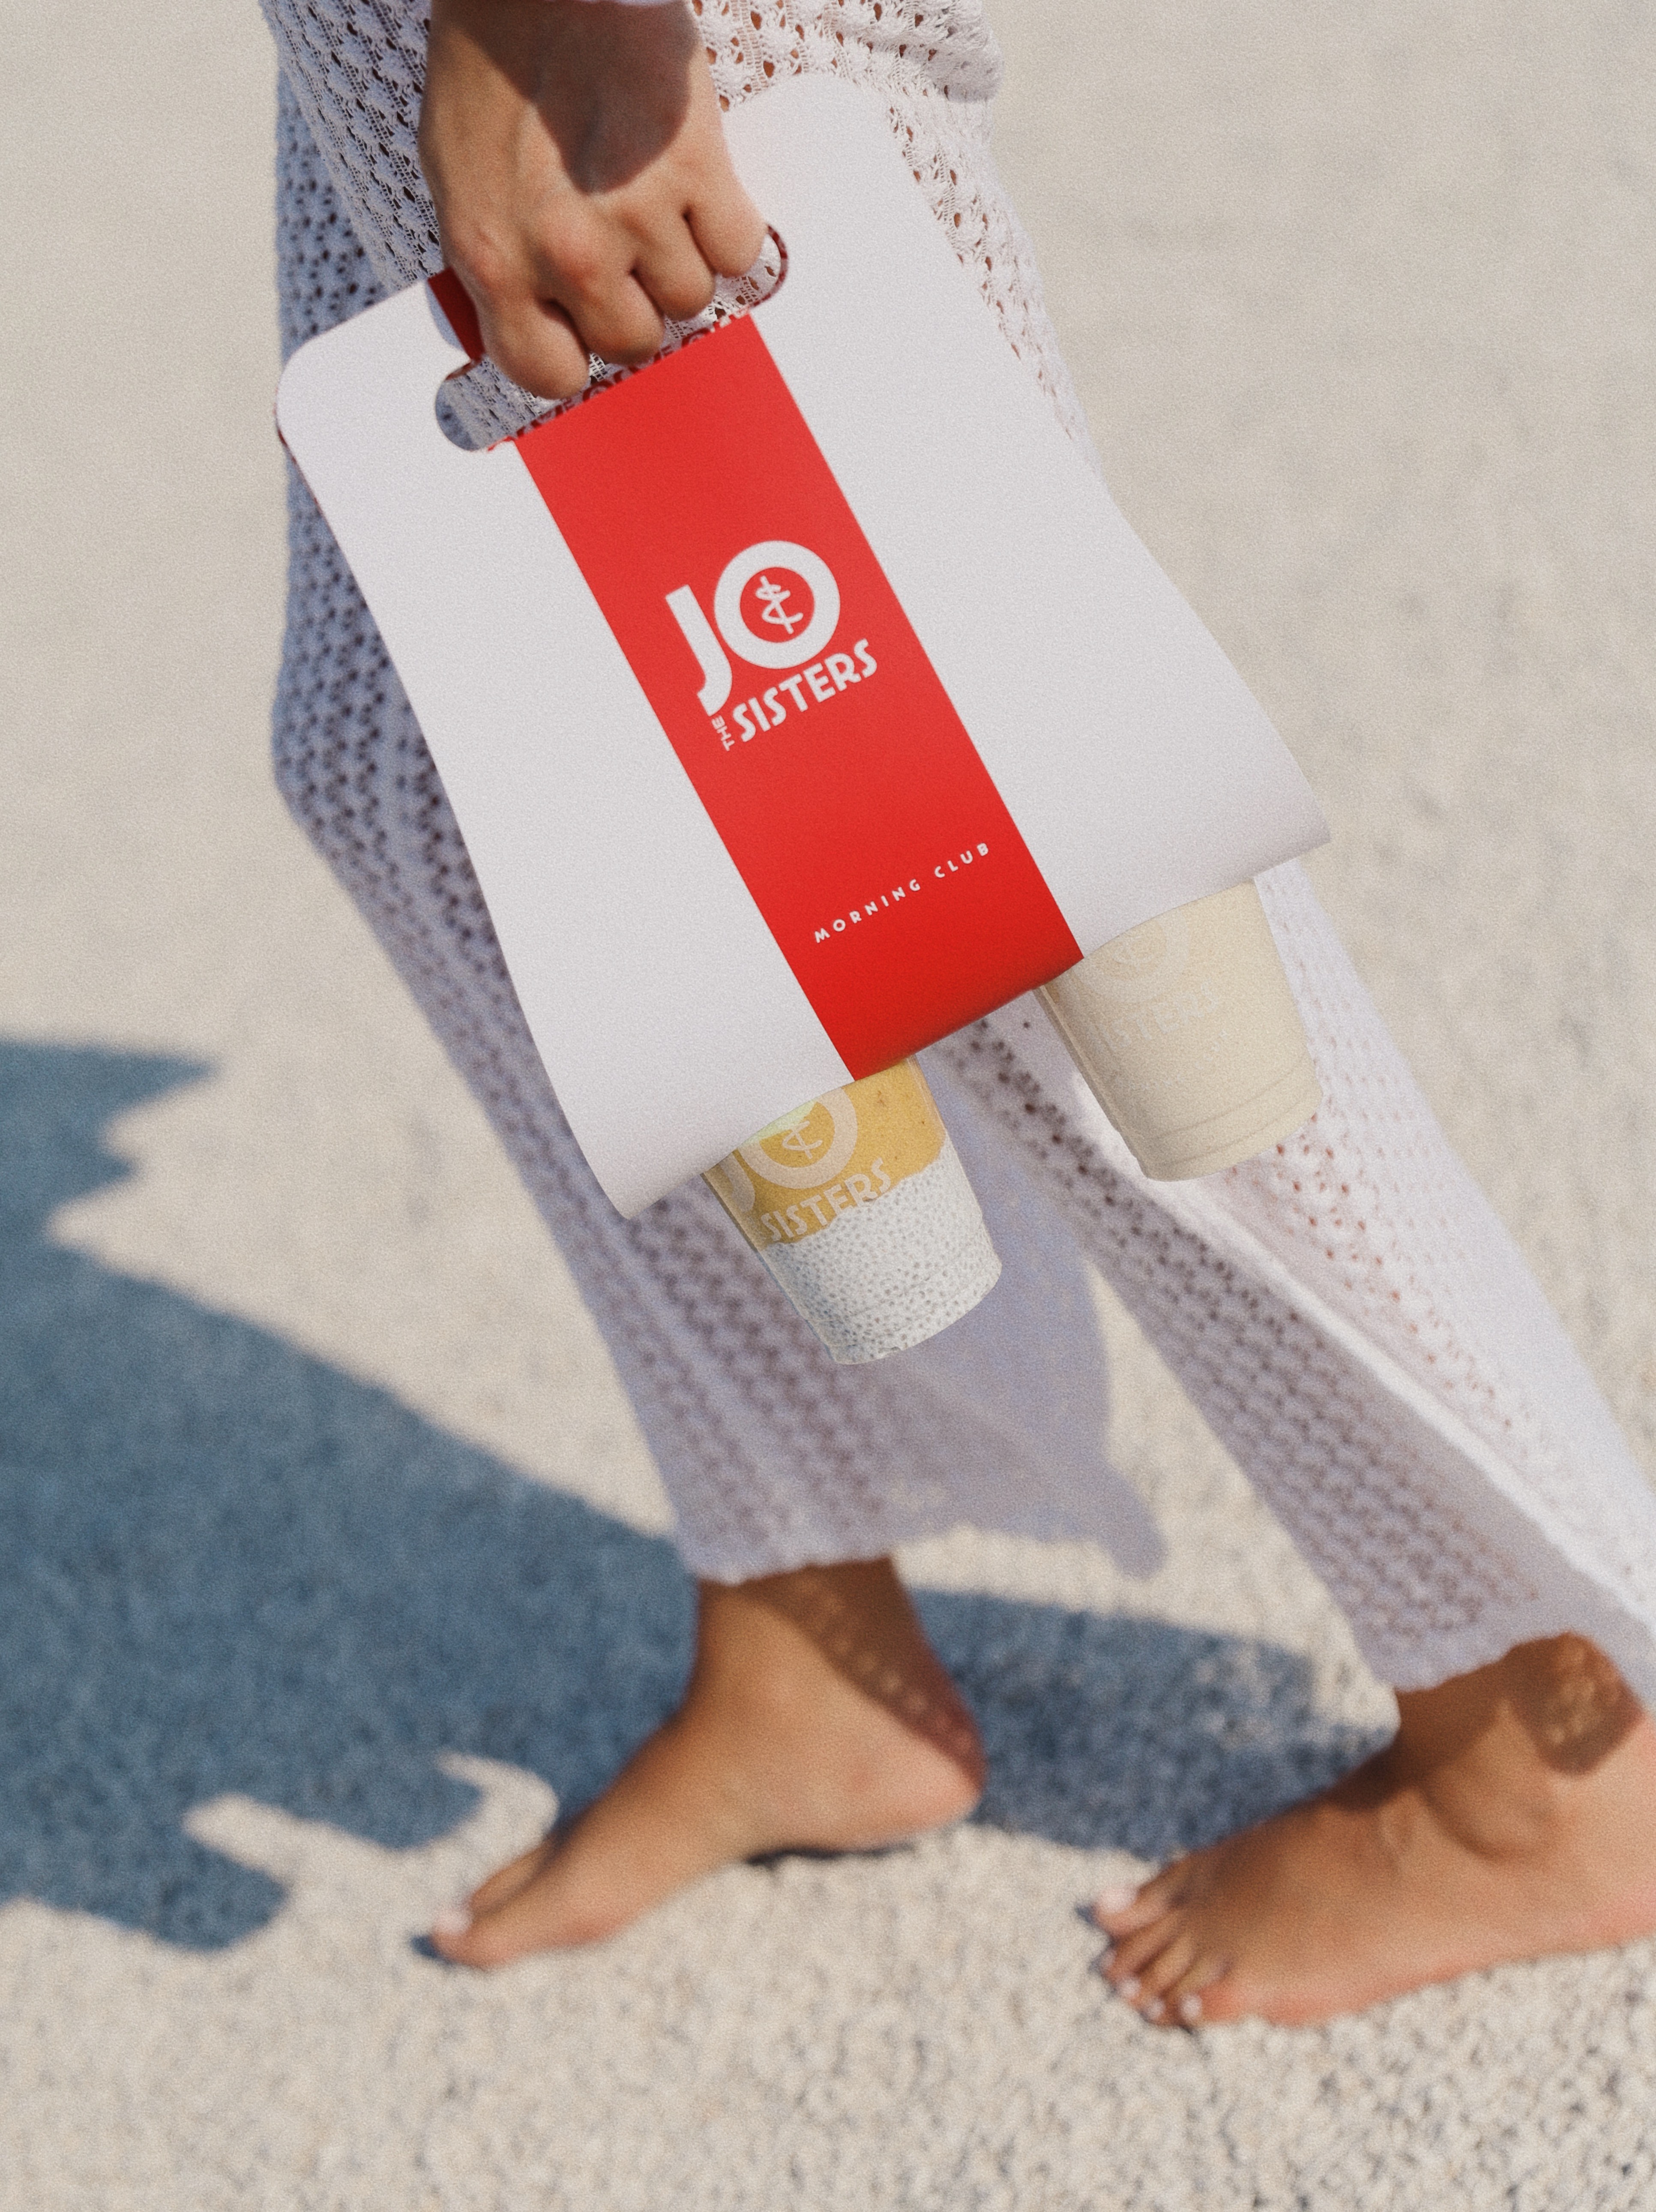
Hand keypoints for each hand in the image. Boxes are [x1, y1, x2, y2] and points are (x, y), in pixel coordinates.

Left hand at [419, 0, 766, 399]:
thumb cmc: (492, 68)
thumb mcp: (459, 180)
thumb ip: (497, 261)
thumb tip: (535, 320)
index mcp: (494, 259)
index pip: (548, 374)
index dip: (573, 351)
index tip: (582, 323)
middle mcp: (564, 252)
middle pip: (633, 343)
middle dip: (634, 301)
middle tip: (624, 247)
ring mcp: (633, 215)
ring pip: (690, 298)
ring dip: (680, 256)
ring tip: (652, 194)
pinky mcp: (693, 170)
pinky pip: (737, 248)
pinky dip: (725, 223)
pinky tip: (694, 181)